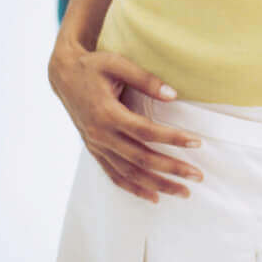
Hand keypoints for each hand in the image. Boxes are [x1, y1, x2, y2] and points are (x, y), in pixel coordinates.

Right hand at [48, 44, 200, 202]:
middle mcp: (101, 134)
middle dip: (171, 169)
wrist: (63, 76)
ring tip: (183, 192)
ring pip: (128, 172)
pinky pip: (113, 174)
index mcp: (107, 114)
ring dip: (156, 184)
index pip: (146, 131)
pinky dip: (133, 188)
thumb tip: (174, 95)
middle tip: (198, 176)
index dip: (172, 138)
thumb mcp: (118, 64)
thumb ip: (145, 79)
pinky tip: (153, 197)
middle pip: (140, 158)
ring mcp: (96, 145)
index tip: (197, 142)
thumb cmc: (94, 66)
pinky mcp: (94, 150)